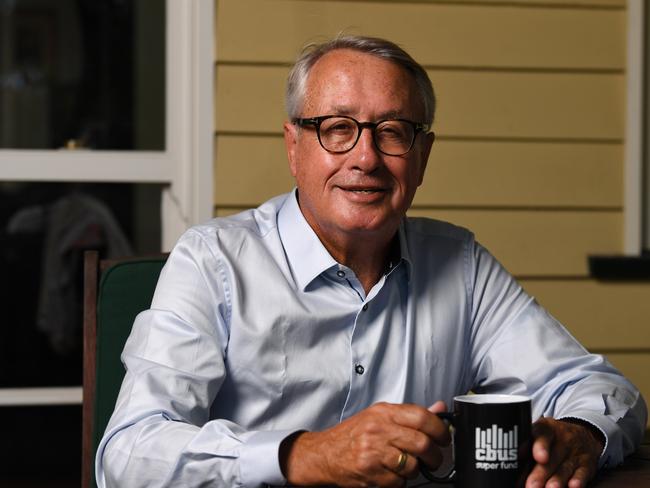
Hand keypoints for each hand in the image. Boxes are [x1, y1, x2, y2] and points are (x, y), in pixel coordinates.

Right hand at [280, 401, 450, 486]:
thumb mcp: (380, 416)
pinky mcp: (370, 472)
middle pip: (422, 444)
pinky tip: (389, 473)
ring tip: (403, 466)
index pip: (422, 417)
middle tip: (433, 459)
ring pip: (412, 466)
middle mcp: (378, 429)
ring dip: (413, 471)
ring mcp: (373, 451)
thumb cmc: (353, 434)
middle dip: (434, 456)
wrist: (324, 453)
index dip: (440, 429)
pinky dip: (399, 482)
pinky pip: (398, 482)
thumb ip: (410, 414)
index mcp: (384, 412)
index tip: (444, 438)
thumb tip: (440, 408)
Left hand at [525, 417, 603, 487]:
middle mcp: (563, 439)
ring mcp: (576, 452)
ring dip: (557, 480)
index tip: (537, 456)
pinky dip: (578, 481)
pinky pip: (583, 473)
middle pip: (552, 457)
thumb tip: (512, 457)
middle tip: (532, 485)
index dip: (540, 445)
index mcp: (547, 428)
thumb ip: (526, 444)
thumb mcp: (539, 433)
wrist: (582, 434)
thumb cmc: (552, 437)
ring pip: (565, 467)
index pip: (542, 434)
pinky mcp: (587, 465)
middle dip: (541, 473)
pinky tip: (573, 486)